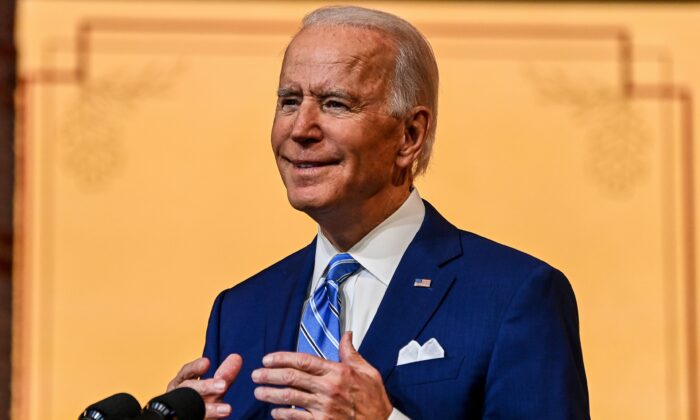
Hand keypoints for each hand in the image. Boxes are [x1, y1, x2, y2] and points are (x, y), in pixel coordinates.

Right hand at [167, 354, 242, 418]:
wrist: (190, 416)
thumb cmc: (201, 400)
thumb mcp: (211, 386)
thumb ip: (223, 375)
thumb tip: (236, 358)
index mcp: (181, 383)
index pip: (186, 372)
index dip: (195, 367)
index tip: (207, 362)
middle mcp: (178, 396)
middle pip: (189, 389)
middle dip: (205, 387)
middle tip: (223, 386)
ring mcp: (180, 410)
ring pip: (192, 408)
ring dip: (210, 409)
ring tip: (227, 409)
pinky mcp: (186, 419)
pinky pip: (197, 418)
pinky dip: (210, 418)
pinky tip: (218, 419)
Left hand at [252, 332, 392, 418]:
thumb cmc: (374, 399)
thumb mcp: (367, 371)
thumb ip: (351, 353)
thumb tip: (346, 334)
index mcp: (337, 372)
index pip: (303, 360)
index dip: (281, 358)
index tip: (268, 359)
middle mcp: (328, 388)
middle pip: (291, 377)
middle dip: (269, 375)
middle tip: (256, 374)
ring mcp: (324, 408)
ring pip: (289, 398)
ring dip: (271, 394)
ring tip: (258, 392)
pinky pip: (296, 418)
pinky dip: (282, 415)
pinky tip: (274, 412)